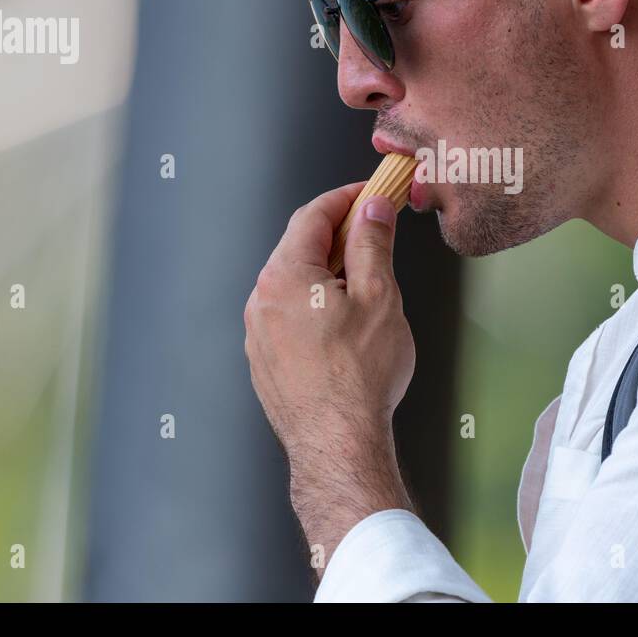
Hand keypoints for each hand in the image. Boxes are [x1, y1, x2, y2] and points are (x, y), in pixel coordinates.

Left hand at [243, 182, 415, 466]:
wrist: (338, 445)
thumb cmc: (359, 377)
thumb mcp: (379, 296)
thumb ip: (373, 244)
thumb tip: (373, 210)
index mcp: (284, 275)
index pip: (314, 215)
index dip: (347, 198)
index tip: (373, 192)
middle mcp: (261, 300)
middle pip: (300, 247)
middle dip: (339, 235)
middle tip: (376, 232)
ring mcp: (258, 334)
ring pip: (293, 285)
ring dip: (327, 273)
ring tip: (367, 285)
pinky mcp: (264, 362)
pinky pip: (288, 317)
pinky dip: (315, 306)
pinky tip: (345, 324)